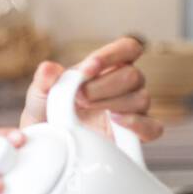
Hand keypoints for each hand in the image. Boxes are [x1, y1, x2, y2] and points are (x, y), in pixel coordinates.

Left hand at [19, 36, 163, 143]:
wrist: (47, 144)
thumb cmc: (47, 113)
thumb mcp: (39, 94)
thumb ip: (44, 80)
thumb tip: (48, 68)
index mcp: (107, 68)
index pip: (128, 49)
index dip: (113, 55)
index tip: (89, 68)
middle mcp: (125, 86)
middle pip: (133, 75)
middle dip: (102, 86)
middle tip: (78, 98)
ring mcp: (132, 110)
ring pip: (141, 98)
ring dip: (111, 103)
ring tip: (86, 111)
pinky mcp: (135, 136)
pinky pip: (153, 127)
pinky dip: (137, 124)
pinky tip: (115, 121)